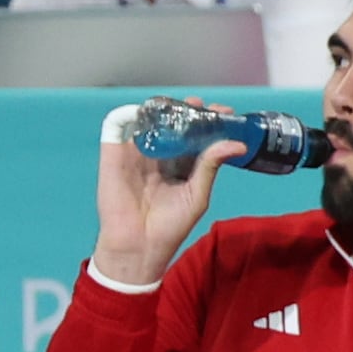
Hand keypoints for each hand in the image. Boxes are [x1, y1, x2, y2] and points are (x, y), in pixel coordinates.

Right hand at [90, 100, 235, 287]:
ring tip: (180, 105)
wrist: (138, 246)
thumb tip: (238, 144)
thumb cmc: (170, 226)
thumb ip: (211, 166)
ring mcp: (136, 151)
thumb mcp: (197, 195)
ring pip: (150, 119)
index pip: (196, 135)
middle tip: (202, 106)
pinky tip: (152, 111)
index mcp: (180, 164)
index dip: (209, 121)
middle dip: (189, 111)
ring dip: (164, 107)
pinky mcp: (115, 152)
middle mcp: (159, 154)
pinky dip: (133, 113)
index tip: (224, 113)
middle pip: (174, 123)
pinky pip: (120, 125)